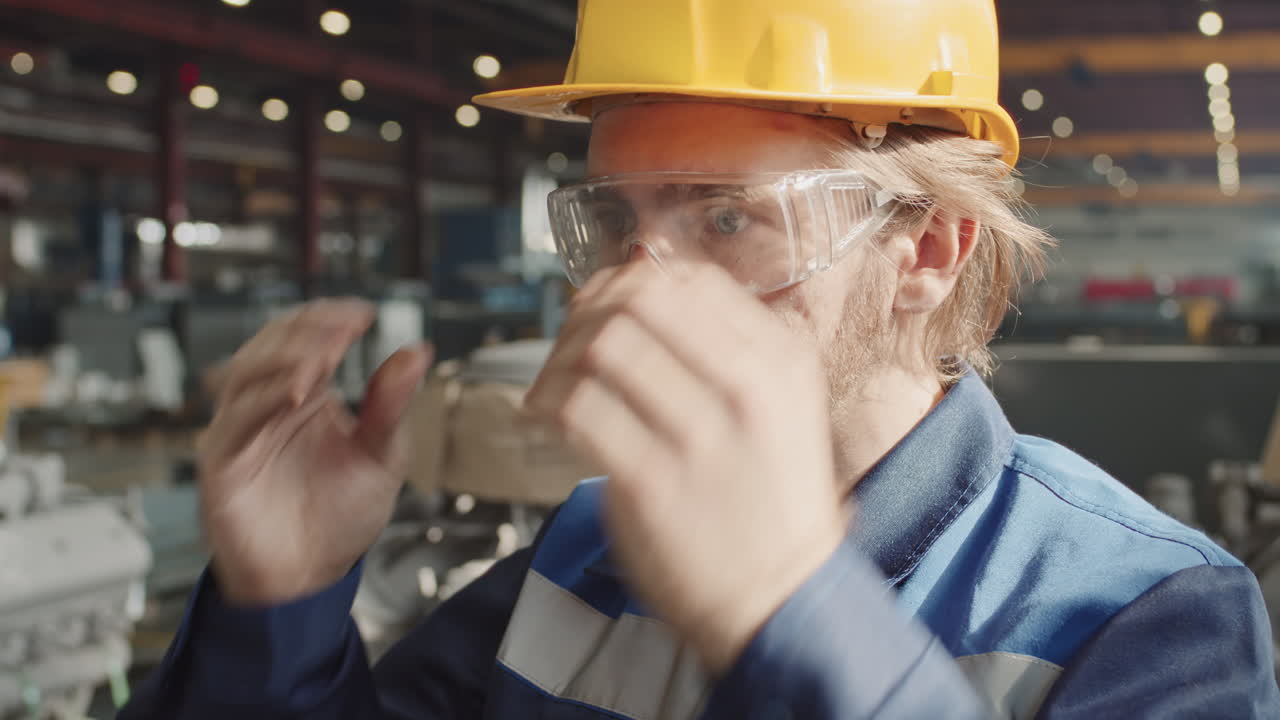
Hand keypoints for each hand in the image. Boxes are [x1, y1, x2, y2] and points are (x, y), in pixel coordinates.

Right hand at [198, 298, 430, 605]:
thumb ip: (392, 406)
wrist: (311, 578)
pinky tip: (297, 395)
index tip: (365, 314)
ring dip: (286, 358)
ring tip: (324, 358)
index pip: (305, 337)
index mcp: (307, 396)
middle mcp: (270, 406)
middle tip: (344, 331)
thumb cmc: (341, 517)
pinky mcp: (224, 462)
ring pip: (246, 372)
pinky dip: (264, 400)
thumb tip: (416, 352)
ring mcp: (243, 431)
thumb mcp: (383, 457)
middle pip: (271, 344)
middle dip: (307, 331)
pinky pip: (235, 419)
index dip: (329, 318)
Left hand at [525, 263, 847, 672]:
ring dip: (562, 355)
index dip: (631, 281)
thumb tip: (643, 288)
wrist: (782, 600)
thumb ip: (727, 349)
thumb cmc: (770, 502)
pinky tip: (548, 414)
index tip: (607, 303)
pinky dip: (549, 401)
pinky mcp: (652, 483)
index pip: (689, 280)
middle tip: (571, 337)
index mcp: (779, 361)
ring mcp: (700, 435)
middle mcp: (747, 387)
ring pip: (603, 346)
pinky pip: (579, 409)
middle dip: (590, 309)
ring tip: (554, 381)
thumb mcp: (782, 408)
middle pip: (639, 300)